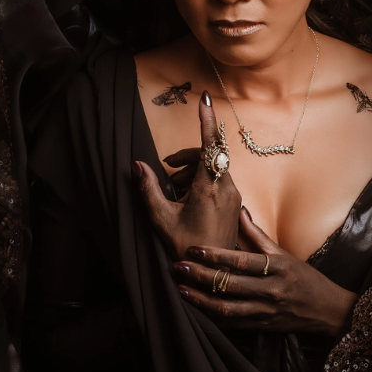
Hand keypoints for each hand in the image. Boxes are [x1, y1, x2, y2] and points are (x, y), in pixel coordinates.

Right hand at [133, 93, 241, 258]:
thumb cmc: (186, 246)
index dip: (205, 119)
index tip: (205, 98)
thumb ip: (148, 188)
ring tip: (175, 190)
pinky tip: (186, 198)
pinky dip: (200, 181)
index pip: (209, 144)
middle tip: (167, 170)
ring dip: (191, 171)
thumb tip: (137, 165)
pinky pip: (218, 179)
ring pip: (213, 167)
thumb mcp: (160, 217)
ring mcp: (233, 196)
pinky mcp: (234, 203)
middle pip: (208, 155)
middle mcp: (226, 188)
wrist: (214, 274)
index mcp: (209, 188)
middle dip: (186, 156)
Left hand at [172, 210, 356, 336]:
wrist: (325, 309)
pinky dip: (212, 317)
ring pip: (228, 308)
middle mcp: (271, 290)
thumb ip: (258, 235)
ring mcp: (266, 311)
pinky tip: (196, 308)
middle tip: (178, 266)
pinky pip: (232, 324)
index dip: (214, 255)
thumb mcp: (284, 254)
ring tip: (181, 289)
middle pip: (230, 284)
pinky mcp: (262, 326)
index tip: (193, 248)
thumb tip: (239, 211)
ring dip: (201, 299)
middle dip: (201, 276)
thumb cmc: (303, 277)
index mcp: (277, 267)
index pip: (240, 260)